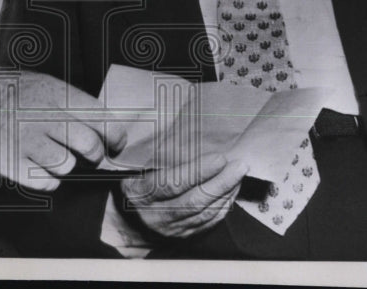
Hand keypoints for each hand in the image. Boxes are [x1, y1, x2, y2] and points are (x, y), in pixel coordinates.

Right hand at [0, 70, 126, 191]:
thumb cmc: (3, 93)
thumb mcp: (39, 82)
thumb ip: (69, 101)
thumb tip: (101, 123)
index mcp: (55, 93)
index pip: (102, 118)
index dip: (115, 136)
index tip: (116, 144)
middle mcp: (44, 117)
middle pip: (90, 146)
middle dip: (95, 155)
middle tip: (90, 155)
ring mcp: (27, 142)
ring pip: (68, 166)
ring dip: (64, 165)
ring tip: (49, 154)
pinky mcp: (12, 165)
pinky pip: (46, 184)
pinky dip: (46, 180)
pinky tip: (34, 165)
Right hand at [119, 154, 247, 238]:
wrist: (127, 221)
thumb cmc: (132, 184)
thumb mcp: (128, 168)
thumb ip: (142, 154)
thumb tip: (152, 131)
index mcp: (140, 194)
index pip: (172, 184)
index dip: (197, 172)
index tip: (218, 157)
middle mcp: (155, 215)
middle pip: (193, 200)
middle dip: (220, 182)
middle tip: (239, 165)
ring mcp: (171, 229)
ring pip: (204, 213)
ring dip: (225, 193)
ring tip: (239, 175)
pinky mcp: (184, 236)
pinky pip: (208, 223)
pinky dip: (223, 207)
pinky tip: (232, 192)